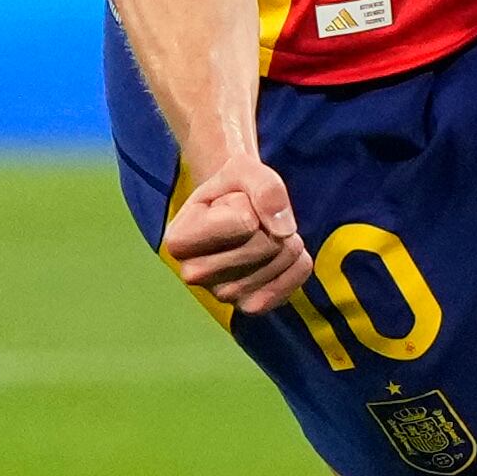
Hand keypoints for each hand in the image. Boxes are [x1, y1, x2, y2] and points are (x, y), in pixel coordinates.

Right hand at [160, 147, 309, 314]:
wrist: (235, 212)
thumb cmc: (232, 189)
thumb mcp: (243, 170)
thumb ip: (264, 187)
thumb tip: (284, 231)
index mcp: (178, 241)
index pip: (244, 222)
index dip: (246, 203)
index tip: (228, 204)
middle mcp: (194, 274)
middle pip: (264, 244)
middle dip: (268, 222)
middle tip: (248, 219)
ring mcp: (223, 295)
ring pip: (282, 258)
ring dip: (285, 237)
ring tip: (259, 234)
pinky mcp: (251, 305)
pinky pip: (297, 275)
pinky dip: (298, 258)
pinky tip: (277, 253)